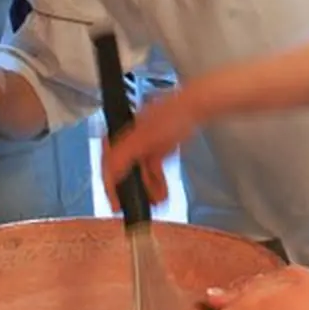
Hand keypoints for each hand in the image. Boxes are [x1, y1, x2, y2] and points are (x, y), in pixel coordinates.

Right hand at [100, 89, 197, 207]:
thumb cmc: (175, 114)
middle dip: (132, 189)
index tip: (115, 202)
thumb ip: (124, 156)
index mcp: (126, 134)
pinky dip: (158, 180)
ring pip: (143, 170)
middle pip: (126, 168)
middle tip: (135, 205)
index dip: (110, 184)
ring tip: (155, 202)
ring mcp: (151, 140)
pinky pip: (156, 167)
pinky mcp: (165, 143)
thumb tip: (109, 174)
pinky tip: (162, 191)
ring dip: (147, 188)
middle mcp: (135, 137)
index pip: (109, 162)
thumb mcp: (144, 139)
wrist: (199, 104)